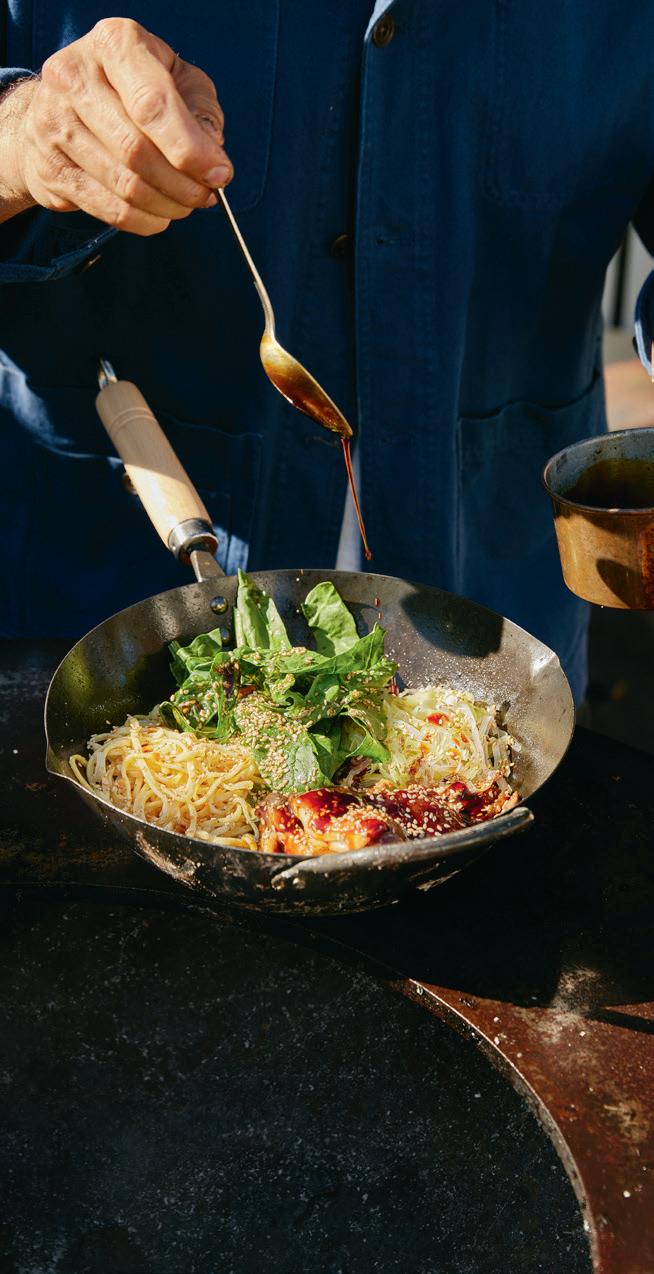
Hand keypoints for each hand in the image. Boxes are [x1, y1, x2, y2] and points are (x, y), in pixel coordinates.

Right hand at [0, 18, 232, 233]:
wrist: (63, 104)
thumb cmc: (132, 89)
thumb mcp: (176, 79)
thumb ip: (200, 112)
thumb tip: (213, 162)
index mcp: (113, 44)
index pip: (153, 105)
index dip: (191, 149)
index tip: (219, 175)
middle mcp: (74, 77)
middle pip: (137, 150)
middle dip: (182, 184)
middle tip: (205, 197)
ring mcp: (53, 123)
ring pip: (124, 185)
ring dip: (166, 206)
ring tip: (185, 205)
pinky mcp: (49, 167)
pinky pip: (107, 209)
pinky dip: (143, 221)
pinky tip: (159, 215)